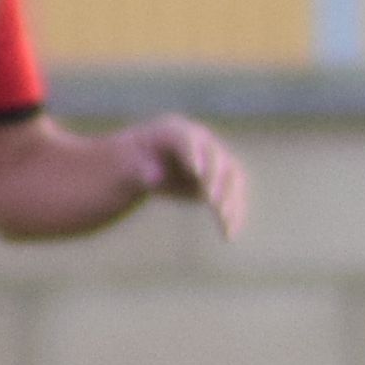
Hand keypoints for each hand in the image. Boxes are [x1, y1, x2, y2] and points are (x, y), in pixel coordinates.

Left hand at [113, 114, 249, 237]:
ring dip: (231, 199)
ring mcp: (214, 160)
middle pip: (216, 157)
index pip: (188, 140)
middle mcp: (200, 142)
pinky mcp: (220, 182)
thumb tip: (154, 176)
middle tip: (212, 202)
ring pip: (232, 177)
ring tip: (224, 223)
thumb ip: (139, 171)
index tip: (196, 173)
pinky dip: (234, 213)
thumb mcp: (130, 167)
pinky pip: (234, 195)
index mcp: (174, 131)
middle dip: (215, 179)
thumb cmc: (134, 163)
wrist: (148, 165)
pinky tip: (229, 233)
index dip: (193, 155)